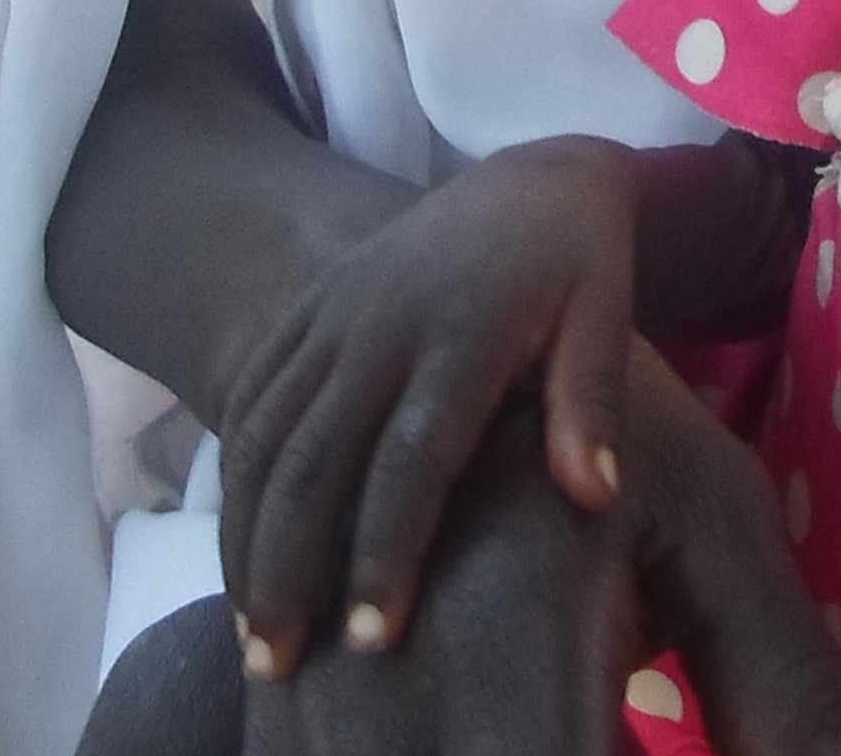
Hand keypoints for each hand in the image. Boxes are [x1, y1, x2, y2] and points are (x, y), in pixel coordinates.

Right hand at [221, 136, 640, 676]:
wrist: (531, 177)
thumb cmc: (579, 263)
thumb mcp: (608, 312)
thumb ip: (593, 399)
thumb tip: (592, 495)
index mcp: (463, 328)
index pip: (411, 456)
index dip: (385, 549)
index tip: (373, 637)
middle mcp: (381, 320)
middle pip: (315, 457)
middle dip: (288, 567)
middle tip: (278, 663)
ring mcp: (334, 311)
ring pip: (265, 434)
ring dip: (247, 536)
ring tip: (251, 632)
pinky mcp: (307, 308)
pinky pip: (251, 395)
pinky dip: (232, 475)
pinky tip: (238, 548)